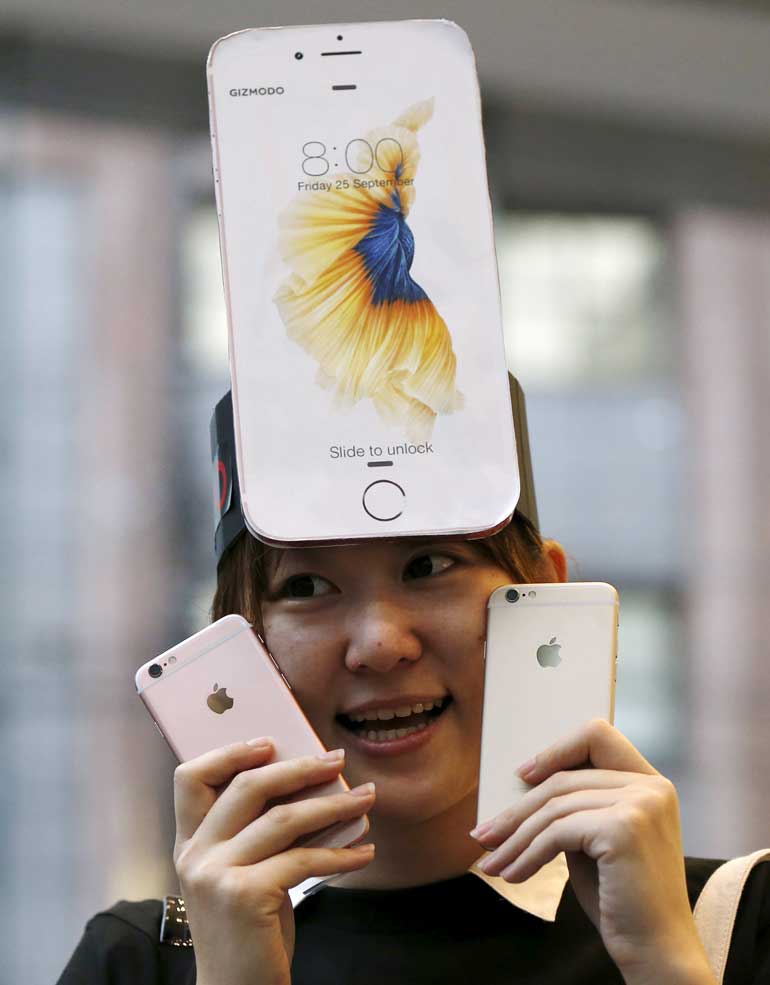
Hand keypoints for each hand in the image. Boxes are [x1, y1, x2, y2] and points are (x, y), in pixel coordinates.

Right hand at [173, 739, 374, 984]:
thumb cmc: (249, 930)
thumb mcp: (243, 874)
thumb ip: (258, 833)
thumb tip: (309, 785)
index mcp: (189, 844)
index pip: (190, 778)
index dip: (227, 753)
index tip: (268, 742)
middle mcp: (196, 855)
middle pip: (247, 786)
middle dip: (299, 767)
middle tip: (336, 760)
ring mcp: (217, 875)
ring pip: (283, 818)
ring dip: (333, 804)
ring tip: (366, 798)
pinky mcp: (245, 896)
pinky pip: (304, 859)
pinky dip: (343, 855)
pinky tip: (365, 852)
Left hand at [471, 720, 714, 983]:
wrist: (657, 952)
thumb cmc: (622, 900)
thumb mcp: (594, 842)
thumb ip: (574, 809)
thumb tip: (521, 790)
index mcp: (650, 783)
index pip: (597, 736)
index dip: (556, 750)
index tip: (521, 775)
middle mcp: (651, 787)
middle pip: (564, 780)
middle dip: (518, 811)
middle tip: (484, 836)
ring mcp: (641, 804)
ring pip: (555, 807)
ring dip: (516, 838)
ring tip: (493, 864)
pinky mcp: (624, 827)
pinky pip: (557, 832)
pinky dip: (528, 854)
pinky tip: (515, 875)